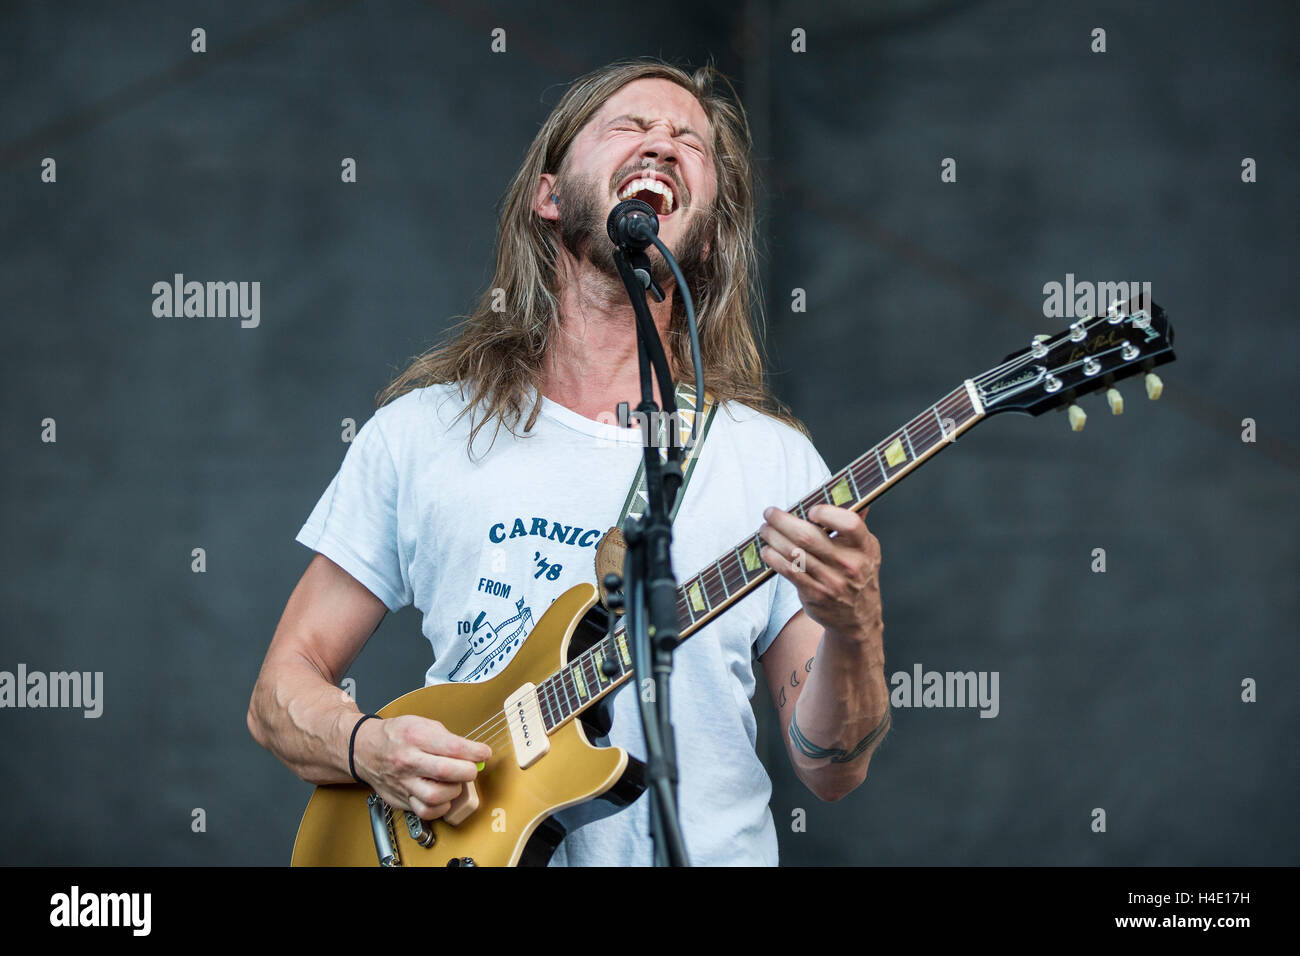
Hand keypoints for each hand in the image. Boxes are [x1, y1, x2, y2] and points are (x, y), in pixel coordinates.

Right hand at [353, 715, 491, 820]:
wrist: (364, 748)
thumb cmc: (395, 735)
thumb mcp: (421, 723)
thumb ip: (447, 738)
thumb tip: (471, 752)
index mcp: (415, 736)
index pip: (452, 747)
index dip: (475, 752)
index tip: (484, 753)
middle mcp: (408, 760)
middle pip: (445, 772)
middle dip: (467, 771)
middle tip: (471, 769)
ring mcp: (403, 782)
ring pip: (435, 796)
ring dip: (454, 791)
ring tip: (455, 782)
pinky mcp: (400, 799)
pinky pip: (425, 811)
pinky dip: (440, 808)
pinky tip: (443, 797)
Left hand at [758, 504, 882, 641]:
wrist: (858, 618)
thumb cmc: (857, 574)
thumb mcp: (866, 549)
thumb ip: (855, 522)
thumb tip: (845, 490)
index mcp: (865, 547)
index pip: (849, 523)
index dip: (826, 513)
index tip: (810, 510)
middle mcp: (850, 564)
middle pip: (808, 536)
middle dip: (782, 521)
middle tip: (769, 513)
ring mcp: (832, 582)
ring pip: (794, 553)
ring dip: (773, 538)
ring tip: (764, 530)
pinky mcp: (815, 595)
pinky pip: (789, 571)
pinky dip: (773, 558)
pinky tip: (767, 550)